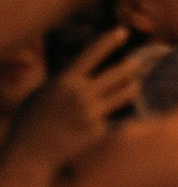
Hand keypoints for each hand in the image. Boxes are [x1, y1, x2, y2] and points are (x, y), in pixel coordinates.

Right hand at [5, 30, 150, 169]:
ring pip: (122, 95)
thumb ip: (63, 83)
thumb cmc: (30, 123)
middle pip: (116, 74)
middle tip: (139, 61)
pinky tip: (128, 119)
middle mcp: (81, 95)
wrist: (29, 155)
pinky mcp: (99, 132)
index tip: (122, 31)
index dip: (108, 41)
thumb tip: (81, 72)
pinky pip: (115, 119)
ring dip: (131, 88)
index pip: (91, 54)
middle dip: (130, 66)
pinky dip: (118, 117)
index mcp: (64, 81)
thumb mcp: (41, 94)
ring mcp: (92, 113)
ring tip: (136, 84)